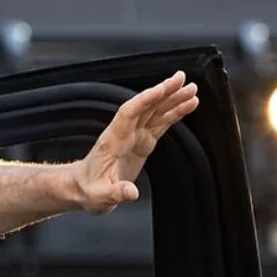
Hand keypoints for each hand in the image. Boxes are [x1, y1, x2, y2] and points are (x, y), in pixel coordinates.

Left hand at [73, 71, 199, 214]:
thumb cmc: (89, 190)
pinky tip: (188, 105)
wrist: (84, 189)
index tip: (162, 89)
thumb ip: (116, 193)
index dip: (145, 100)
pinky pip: (160, 123)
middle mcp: (124, 133)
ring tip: (191, 89)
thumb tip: (131, 192)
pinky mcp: (142, 142)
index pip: (129, 113)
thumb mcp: (100, 197)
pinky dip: (174, 114)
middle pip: (145, 107)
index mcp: (113, 140)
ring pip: (155, 112)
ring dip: (173, 100)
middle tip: (182, 79)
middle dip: (163, 92)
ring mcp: (134, 136)